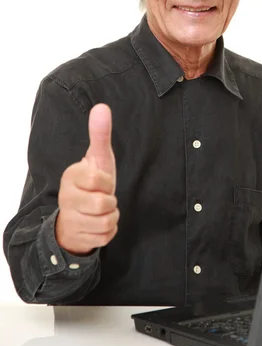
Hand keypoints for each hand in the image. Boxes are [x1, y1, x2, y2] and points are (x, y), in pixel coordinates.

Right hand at [55, 104, 118, 254]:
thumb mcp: (98, 158)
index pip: (98, 179)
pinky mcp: (78, 238)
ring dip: (111, 216)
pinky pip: (105, 236)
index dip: (106, 181)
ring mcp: (70, 220)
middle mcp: (65, 198)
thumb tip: (102, 106)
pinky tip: (98, 223)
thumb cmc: (92, 183)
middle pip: (102, 203)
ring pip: (106, 222)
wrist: (78, 214)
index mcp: (71, 176)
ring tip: (101, 210)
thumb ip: (100, 134)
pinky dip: (108, 231)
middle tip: (102, 197)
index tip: (100, 181)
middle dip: (110, 201)